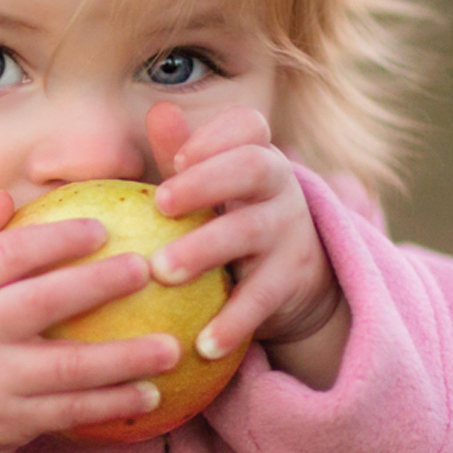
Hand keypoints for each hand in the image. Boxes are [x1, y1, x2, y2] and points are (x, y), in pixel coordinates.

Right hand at [0, 191, 180, 452]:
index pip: (5, 254)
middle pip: (41, 303)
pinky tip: (151, 394)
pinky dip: (111, 405)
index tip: (102, 229)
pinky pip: (69, 412)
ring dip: (123, 359)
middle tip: (146, 269)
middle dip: (96, 285)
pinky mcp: (10, 421)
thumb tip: (8, 196)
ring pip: (66, 368)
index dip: (55, 239)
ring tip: (171, 348)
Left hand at [145, 102, 349, 389]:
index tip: (178, 157)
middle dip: (207, 182)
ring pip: (250, 232)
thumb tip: (158, 109)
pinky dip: (233, 321)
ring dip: (205, 249)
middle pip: (252, 168)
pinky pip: (261, 298)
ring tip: (162, 272)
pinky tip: (202, 343)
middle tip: (160, 205)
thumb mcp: (209, 188)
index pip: (247, 126)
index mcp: (253, 155)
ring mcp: (289, 232)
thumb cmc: (229, 220)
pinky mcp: (291, 281)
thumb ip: (182, 154)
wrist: (293, 281)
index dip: (216, 135)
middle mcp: (277, 187)